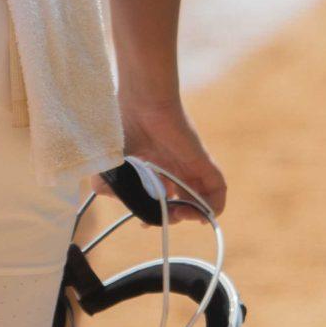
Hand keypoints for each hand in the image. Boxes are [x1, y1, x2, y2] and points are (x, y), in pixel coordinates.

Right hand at [117, 96, 225, 214]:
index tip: (143, 223)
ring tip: (177, 216)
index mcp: (154, 167)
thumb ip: (107, 184)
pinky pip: (218, 190)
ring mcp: (189, 166)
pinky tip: (201, 216)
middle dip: (172, 217)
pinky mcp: (203, 163)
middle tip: (159, 220)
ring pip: (202, 199)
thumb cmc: (124, 127)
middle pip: (182, 201)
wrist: (142, 103)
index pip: (161, 197)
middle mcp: (173, 168)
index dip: (154, 213)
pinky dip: (214, 207)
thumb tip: (111, 197)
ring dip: (193, 215)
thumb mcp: (109, 162)